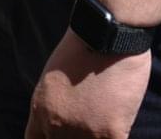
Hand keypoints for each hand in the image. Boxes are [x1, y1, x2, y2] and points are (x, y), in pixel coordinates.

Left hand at [25, 30, 150, 138]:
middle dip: (75, 136)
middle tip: (89, 120)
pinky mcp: (110, 132)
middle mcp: (56, 125)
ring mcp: (83, 132)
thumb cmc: (85, 46)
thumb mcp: (54, 76)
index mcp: (40, 110)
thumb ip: (57, 103)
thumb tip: (66, 119)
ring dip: (99, 136)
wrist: (107, 32)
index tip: (60, 134)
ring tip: (106, 119)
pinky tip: (120, 125)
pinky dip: (118, 135)